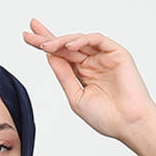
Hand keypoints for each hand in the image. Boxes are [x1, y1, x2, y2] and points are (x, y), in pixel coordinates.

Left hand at [22, 17, 155, 141]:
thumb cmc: (106, 117)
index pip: (60, 56)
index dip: (45, 46)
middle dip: (48, 38)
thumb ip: (64, 76)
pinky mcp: (117, 53)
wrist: (128, 124)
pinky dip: (83, 40)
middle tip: (31, 30)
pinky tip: (70, 45)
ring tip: (46, 45)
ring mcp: (104, 57)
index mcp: (82, 74)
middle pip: (66, 45)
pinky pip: (97, 40)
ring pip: (79, 41)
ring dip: (62, 41)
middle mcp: (92, 63)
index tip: (27, 37)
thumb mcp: (76, 97)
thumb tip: (49, 57)